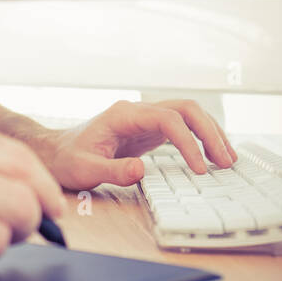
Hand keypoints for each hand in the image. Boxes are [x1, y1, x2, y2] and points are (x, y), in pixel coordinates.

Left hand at [43, 99, 237, 190]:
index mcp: (124, 115)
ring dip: (209, 134)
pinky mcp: (148, 131)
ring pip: (187, 115)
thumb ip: (112, 171)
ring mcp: (144, 119)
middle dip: (209, 132)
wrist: (54, 152)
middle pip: (185, 109)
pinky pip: (181, 128)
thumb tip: (141, 170)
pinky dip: (199, 139)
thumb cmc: (67, 159)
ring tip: (227, 160)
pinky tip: (211, 156)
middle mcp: (138, 112)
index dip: (188, 142)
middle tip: (225, 161)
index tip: (199, 168)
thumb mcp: (84, 170)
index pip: (168, 119)